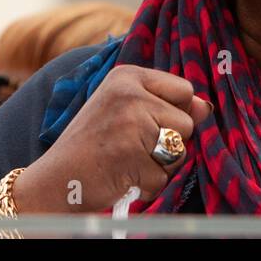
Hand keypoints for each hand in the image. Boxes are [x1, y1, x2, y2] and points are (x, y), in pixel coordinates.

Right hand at [6, 65, 211, 213]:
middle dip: (168, 143)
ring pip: (179, 150)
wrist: (55, 179)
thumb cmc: (93, 144)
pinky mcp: (132, 155)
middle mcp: (130, 93)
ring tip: (127, 161)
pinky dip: (148, 185)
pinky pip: (164, 177)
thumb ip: (166, 106)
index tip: (143, 123)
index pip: (184, 91)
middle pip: (186, 122)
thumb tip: (205, 108)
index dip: (172, 114)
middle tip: (131, 147)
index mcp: (128, 75)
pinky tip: (122, 176)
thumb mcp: (125, 111)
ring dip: (160, 166)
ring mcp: (131, 123)